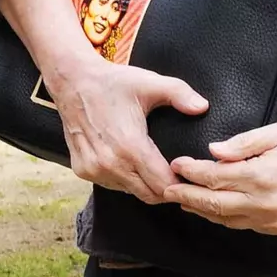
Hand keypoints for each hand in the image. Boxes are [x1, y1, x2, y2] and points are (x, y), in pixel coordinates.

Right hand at [47, 55, 207, 204]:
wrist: (73, 82)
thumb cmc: (113, 83)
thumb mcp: (150, 83)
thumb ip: (180, 94)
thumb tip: (203, 107)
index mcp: (129, 146)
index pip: (162, 184)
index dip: (180, 183)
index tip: (189, 175)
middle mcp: (109, 164)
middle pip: (149, 195)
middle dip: (166, 188)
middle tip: (178, 174)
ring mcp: (94, 170)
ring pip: (130, 192)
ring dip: (145, 185)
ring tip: (157, 169)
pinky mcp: (82, 171)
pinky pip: (113, 185)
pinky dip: (126, 180)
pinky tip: (132, 164)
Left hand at [164, 122, 276, 234]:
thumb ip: (246, 142)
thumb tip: (215, 151)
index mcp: (262, 176)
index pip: (215, 177)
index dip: (192, 172)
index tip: (176, 164)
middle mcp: (263, 204)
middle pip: (214, 204)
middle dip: (187, 196)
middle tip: (166, 188)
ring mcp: (271, 221)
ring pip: (226, 219)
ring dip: (202, 209)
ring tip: (183, 199)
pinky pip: (243, 225)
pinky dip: (223, 217)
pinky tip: (214, 208)